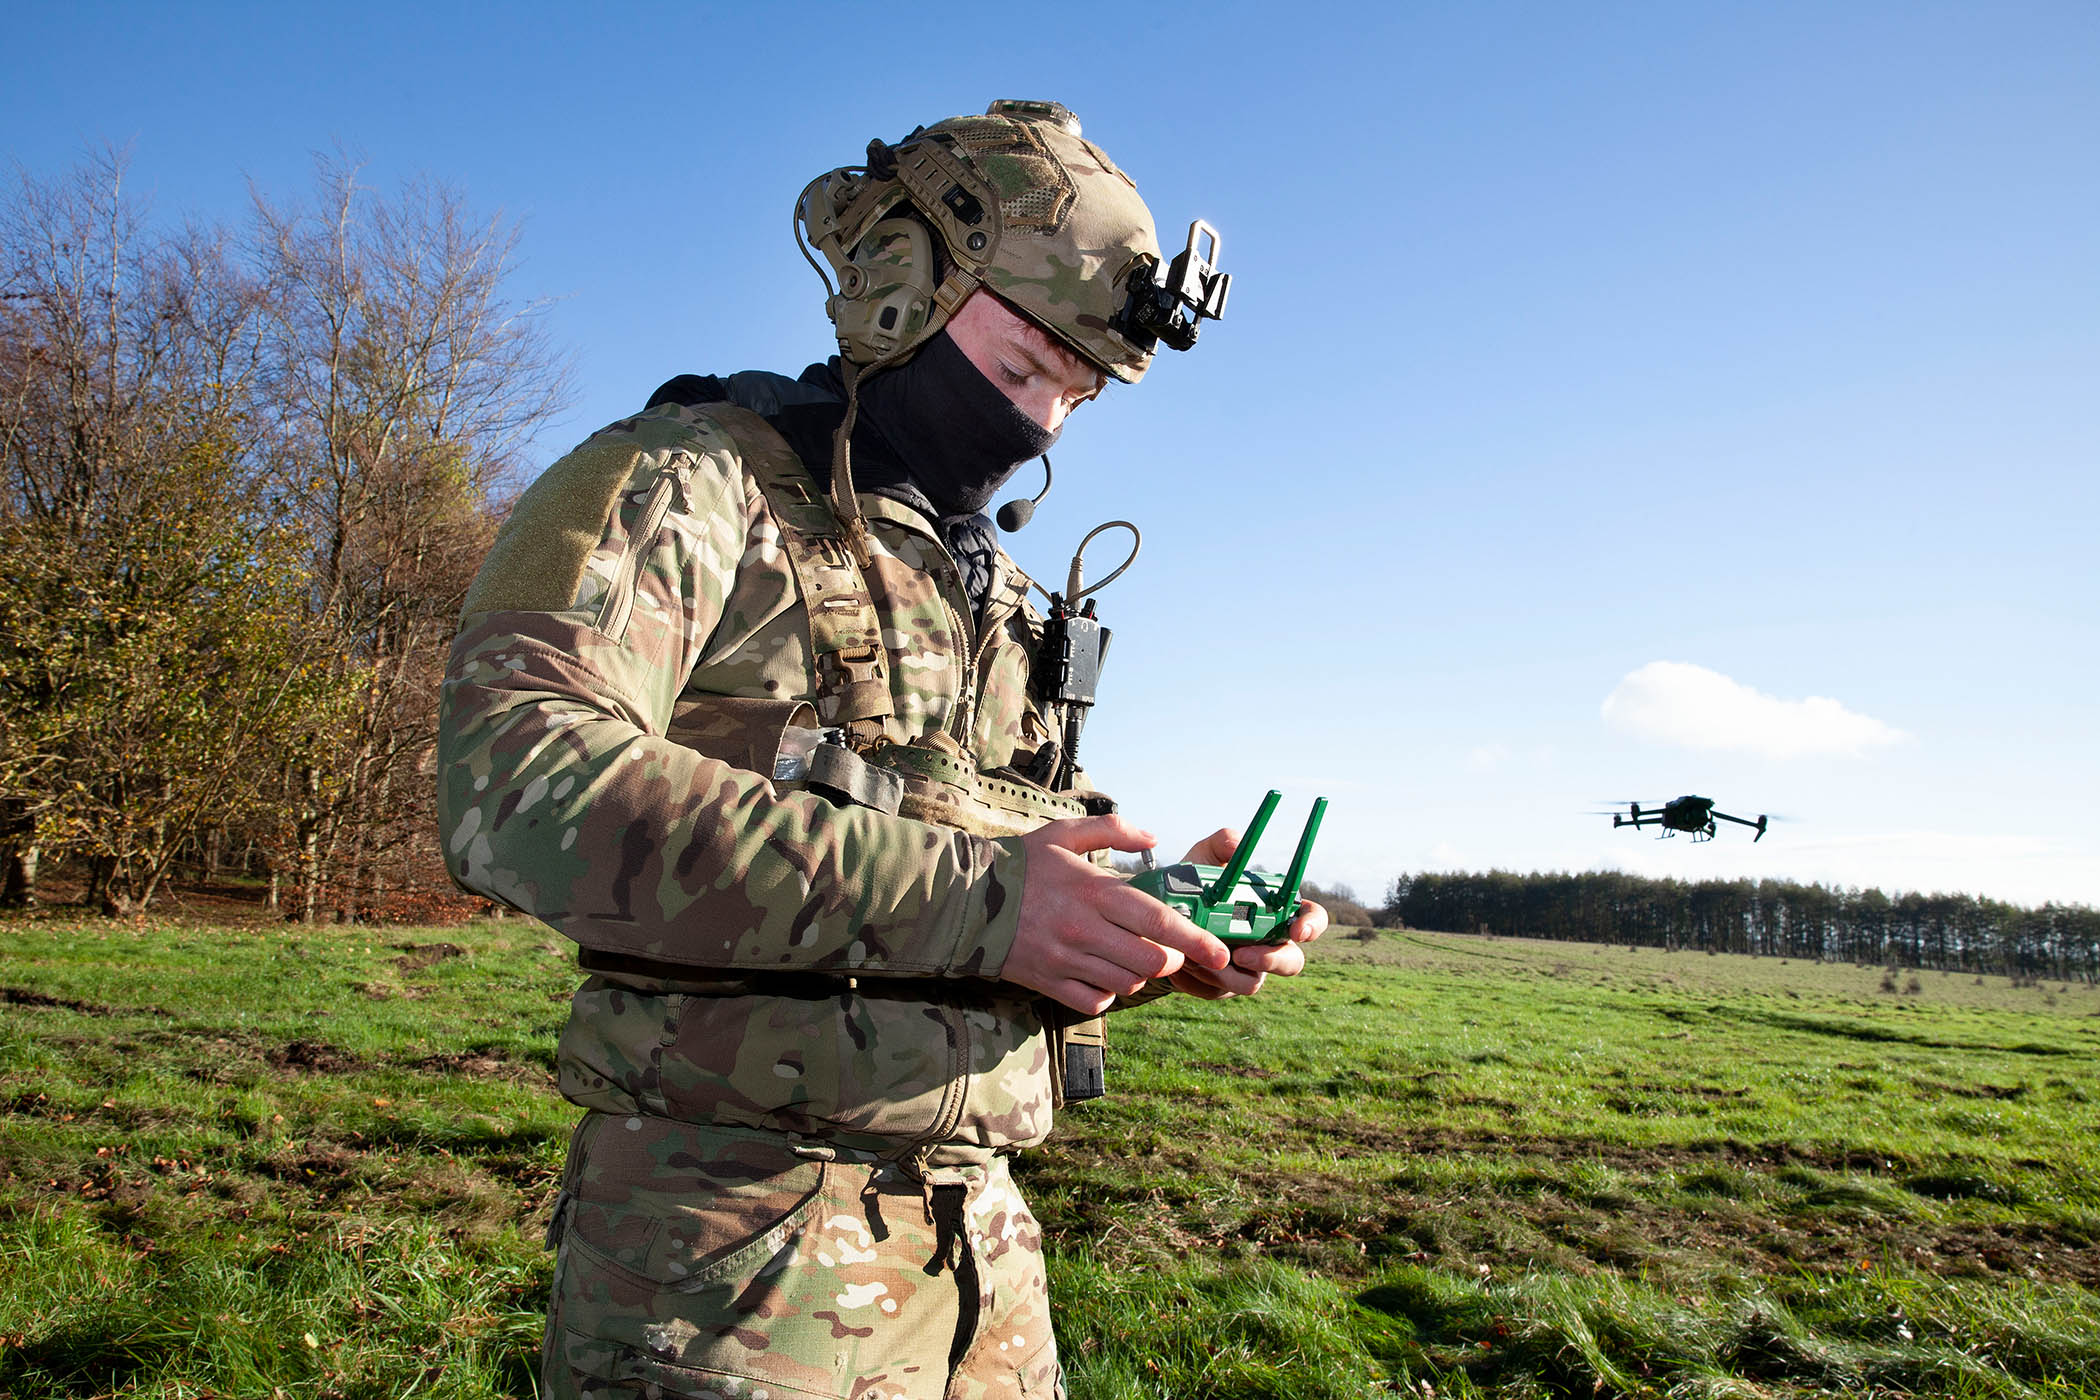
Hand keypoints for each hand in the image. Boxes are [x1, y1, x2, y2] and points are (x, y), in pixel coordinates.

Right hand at [1004, 814, 1230, 1015]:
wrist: (963, 899)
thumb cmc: (1021, 864)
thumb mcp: (1064, 834)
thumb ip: (1113, 831)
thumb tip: (1153, 838)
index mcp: (1094, 891)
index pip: (1158, 920)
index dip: (1196, 939)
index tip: (1221, 950)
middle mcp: (1084, 929)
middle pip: (1151, 960)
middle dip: (1169, 958)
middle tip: (1167, 949)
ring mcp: (1066, 959)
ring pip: (1127, 983)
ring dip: (1139, 974)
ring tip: (1131, 957)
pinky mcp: (1048, 982)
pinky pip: (1095, 1001)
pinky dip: (1108, 993)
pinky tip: (1103, 975)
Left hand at [1165, 826, 1327, 999]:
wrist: (1158, 921)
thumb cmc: (1191, 886)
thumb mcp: (1201, 858)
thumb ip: (1220, 844)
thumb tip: (1236, 844)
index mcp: (1274, 911)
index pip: (1311, 919)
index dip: (1312, 927)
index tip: (1297, 931)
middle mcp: (1268, 943)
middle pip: (1292, 962)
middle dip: (1271, 961)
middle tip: (1243, 954)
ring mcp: (1248, 970)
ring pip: (1251, 982)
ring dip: (1224, 970)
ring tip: (1195, 954)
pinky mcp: (1222, 987)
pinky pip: (1219, 990)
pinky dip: (1200, 978)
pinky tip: (1183, 963)